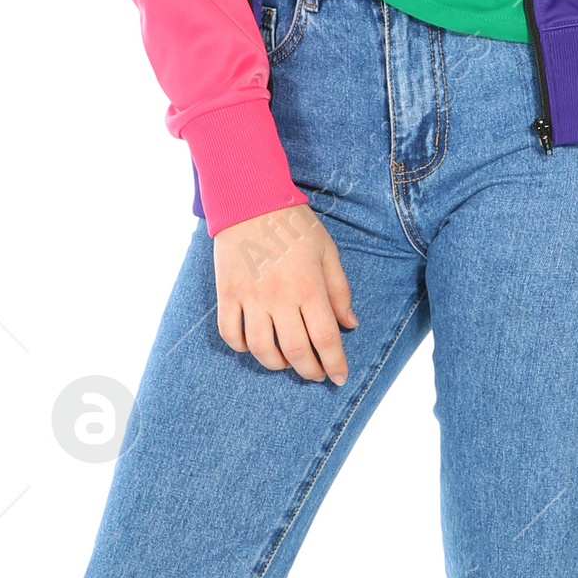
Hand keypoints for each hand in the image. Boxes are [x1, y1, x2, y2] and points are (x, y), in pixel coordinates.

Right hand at [214, 203, 357, 383]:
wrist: (249, 200)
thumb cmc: (294, 224)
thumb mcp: (327, 251)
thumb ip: (340, 290)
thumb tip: (350, 324)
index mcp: (309, 287)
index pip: (326, 338)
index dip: (335, 363)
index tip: (340, 377)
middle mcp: (280, 298)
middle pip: (296, 351)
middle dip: (310, 370)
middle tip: (316, 374)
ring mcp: (250, 298)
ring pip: (262, 349)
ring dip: (277, 364)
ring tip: (287, 363)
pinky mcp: (227, 294)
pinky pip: (231, 334)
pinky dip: (242, 347)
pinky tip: (254, 345)